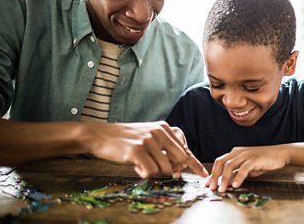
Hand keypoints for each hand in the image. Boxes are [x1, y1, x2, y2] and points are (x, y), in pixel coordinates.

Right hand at [83, 121, 207, 177]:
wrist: (100, 135)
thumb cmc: (125, 139)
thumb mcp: (149, 136)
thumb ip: (165, 148)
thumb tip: (179, 167)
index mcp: (164, 128)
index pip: (184, 150)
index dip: (194, 164)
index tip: (203, 174)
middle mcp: (158, 132)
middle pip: (179, 161)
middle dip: (171, 171)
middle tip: (156, 169)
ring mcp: (148, 140)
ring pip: (164, 169)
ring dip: (153, 172)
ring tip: (140, 163)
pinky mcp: (137, 150)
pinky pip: (150, 172)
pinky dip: (143, 173)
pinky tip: (135, 165)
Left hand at [206, 145, 287, 191]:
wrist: (280, 154)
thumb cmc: (264, 160)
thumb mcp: (247, 167)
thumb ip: (237, 173)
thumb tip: (228, 182)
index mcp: (235, 152)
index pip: (220, 161)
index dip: (213, 173)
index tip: (208, 183)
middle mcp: (238, 152)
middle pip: (221, 163)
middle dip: (215, 176)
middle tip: (212, 187)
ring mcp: (246, 154)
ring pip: (230, 166)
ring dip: (224, 178)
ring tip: (222, 188)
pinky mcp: (254, 159)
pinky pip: (244, 168)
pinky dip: (238, 177)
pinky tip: (236, 185)